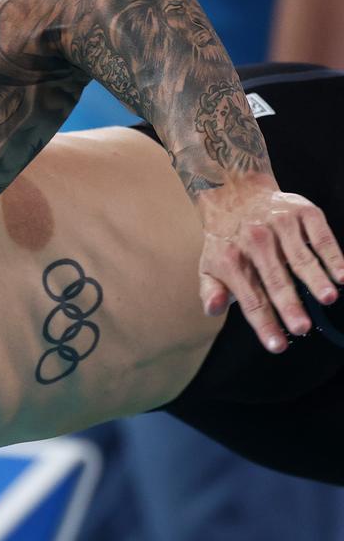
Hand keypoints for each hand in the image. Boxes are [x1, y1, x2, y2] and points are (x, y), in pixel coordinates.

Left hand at [198, 184, 343, 352]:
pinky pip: (321, 236)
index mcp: (231, 260)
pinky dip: (333, 255)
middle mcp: (254, 242)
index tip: (277, 346)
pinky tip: (342, 275)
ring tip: (327, 299)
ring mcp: (279, 225)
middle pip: (274, 280)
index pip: (250, 299)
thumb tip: (213, 309)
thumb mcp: (209, 266)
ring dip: (315, 279)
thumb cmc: (227, 242)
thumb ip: (211, 292)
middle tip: (301, 327)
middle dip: (288, 305)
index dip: (264, 324)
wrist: (237, 194)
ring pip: (300, 257)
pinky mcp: (302, 213)